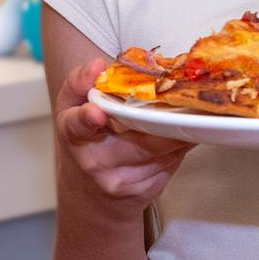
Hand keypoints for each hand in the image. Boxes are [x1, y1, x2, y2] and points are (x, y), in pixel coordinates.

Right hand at [55, 58, 193, 212]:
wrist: (89, 194)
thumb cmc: (82, 140)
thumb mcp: (70, 108)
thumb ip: (79, 82)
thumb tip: (98, 65)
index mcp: (74, 134)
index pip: (78, 126)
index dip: (87, 119)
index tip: (96, 113)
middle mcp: (96, 162)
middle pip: (140, 144)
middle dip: (166, 123)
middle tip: (184, 101)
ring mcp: (122, 182)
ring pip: (164, 153)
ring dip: (180, 132)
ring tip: (187, 114)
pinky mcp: (145, 192)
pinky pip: (172, 163)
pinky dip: (180, 146)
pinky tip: (178, 135)